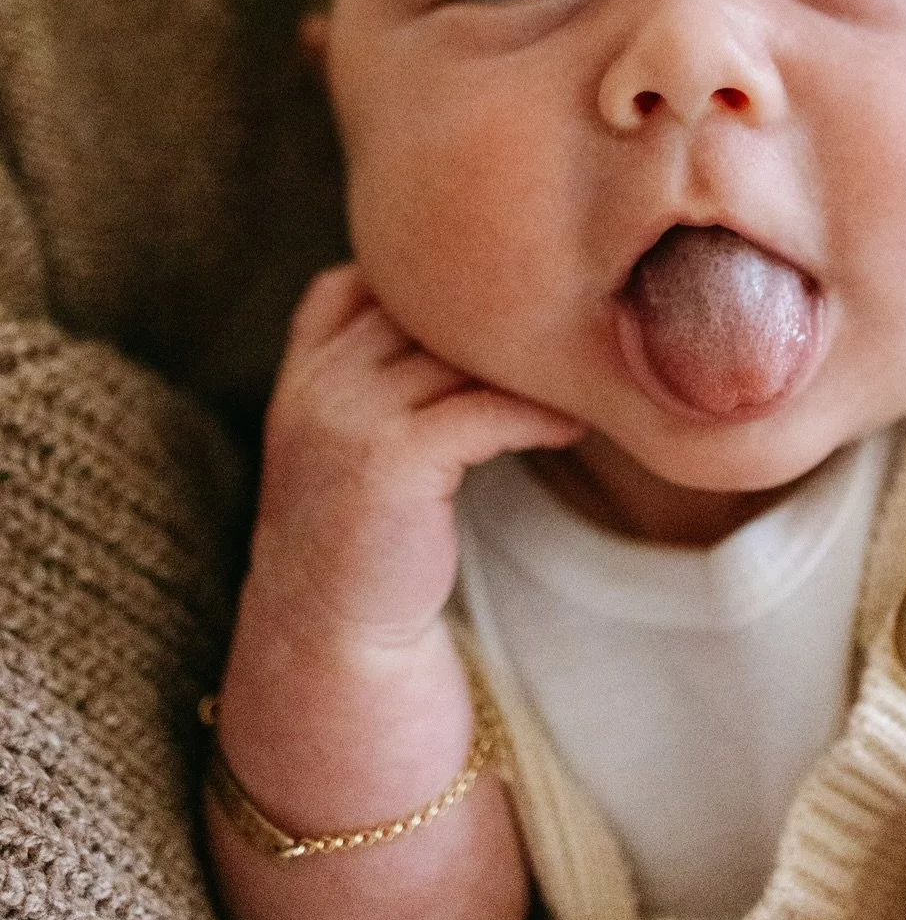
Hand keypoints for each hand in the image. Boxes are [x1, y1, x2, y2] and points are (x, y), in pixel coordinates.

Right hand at [245, 262, 582, 652]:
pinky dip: (539, 412)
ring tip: (586, 375)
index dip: (448, 285)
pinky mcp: (392, 460)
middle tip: (577, 325)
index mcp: (306, 366)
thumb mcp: (353, 434)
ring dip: (533, 361)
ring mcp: (348, 417)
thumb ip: (387, 367)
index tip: (519, 305)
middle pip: (428, 308)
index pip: (374, 275)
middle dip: (503, 316)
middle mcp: (319, 380)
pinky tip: (571, 428)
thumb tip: (489, 304)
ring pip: (464, 352)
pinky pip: (488, 408)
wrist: (329, 644)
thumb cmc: (366, 535)